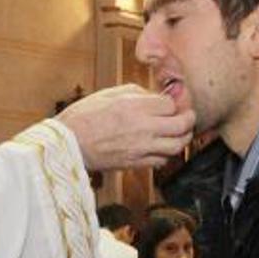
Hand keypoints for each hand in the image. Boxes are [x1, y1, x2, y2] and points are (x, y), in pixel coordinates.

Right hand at [57, 84, 194, 170]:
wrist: (69, 143)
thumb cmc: (85, 115)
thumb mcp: (112, 94)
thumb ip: (139, 94)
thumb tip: (157, 97)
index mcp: (136, 107)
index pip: (171, 104)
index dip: (175, 102)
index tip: (173, 101)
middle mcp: (144, 128)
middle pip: (182, 125)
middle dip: (189, 118)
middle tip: (188, 116)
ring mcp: (142, 148)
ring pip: (177, 146)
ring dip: (183, 138)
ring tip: (181, 132)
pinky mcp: (136, 164)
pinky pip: (163, 160)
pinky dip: (167, 153)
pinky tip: (162, 146)